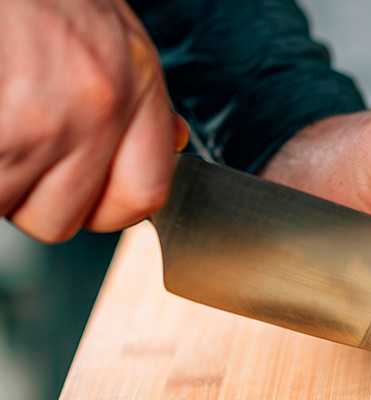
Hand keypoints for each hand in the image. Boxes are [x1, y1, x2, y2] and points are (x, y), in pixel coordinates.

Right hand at [0, 0, 187, 242]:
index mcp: (138, 83)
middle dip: (35, 199)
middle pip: (67, 216)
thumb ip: (145, 98)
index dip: (108, 211)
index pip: (146, 195)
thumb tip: (176, 143)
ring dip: (0, 181)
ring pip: (14, 206)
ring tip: (2, 129)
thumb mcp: (118, 35)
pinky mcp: (1, 129)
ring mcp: (44, 118)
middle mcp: (100, 105)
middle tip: (20, 156)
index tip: (86, 200)